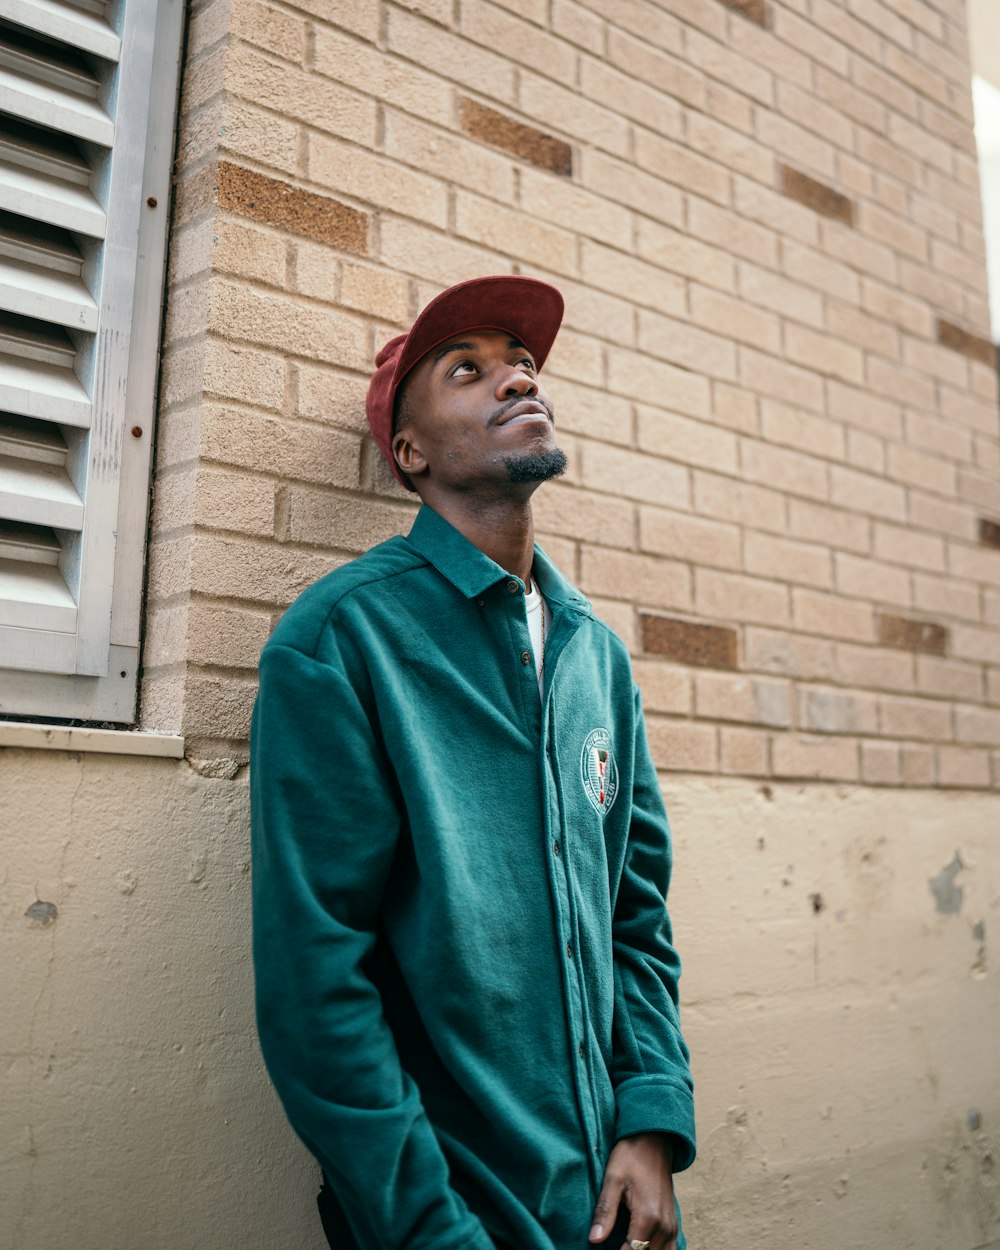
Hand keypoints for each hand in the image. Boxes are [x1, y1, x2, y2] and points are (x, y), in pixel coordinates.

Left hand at [588, 1132, 677, 1249]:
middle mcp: (664, 1226)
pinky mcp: (673, 1223)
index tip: (602, 1248)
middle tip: (613, 1242)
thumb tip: (594, 1239)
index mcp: (648, 1217)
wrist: (653, 1140)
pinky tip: (640, 1245)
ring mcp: (671, 1225)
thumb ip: (605, 1211)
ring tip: (625, 1243)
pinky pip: (669, 1249)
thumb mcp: (612, 1179)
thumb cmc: (631, 1156)